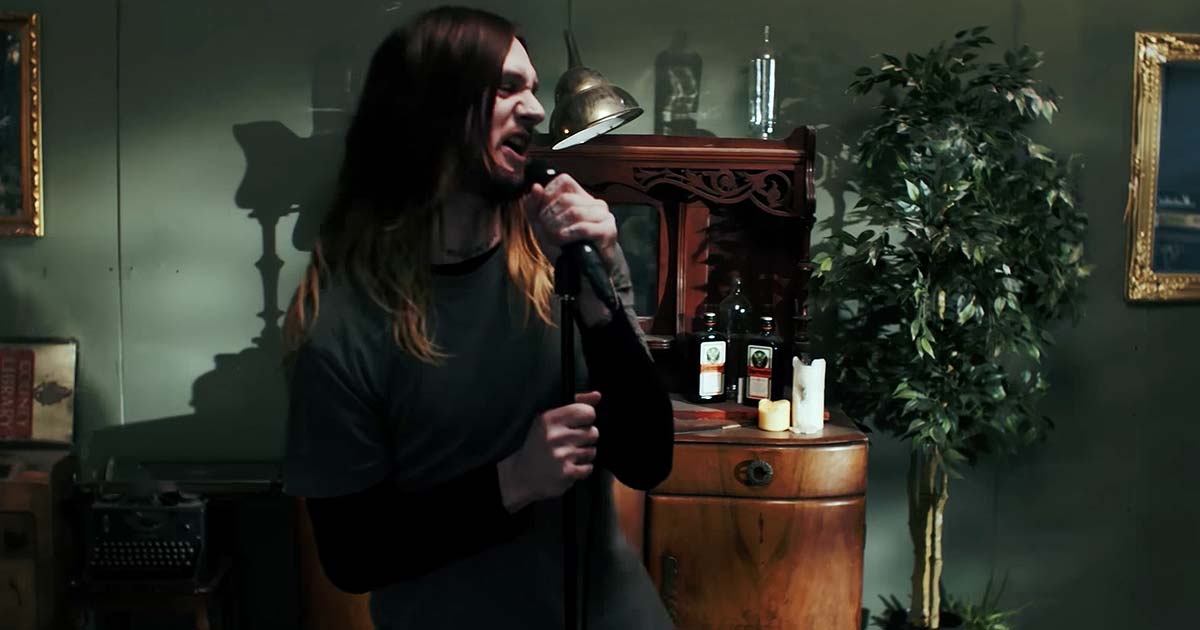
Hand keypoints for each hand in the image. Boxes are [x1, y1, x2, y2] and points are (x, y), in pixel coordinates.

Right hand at [498, 391, 601, 511]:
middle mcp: (555, 436)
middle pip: (594, 433)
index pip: (588, 412)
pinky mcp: (566, 473)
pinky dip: (581, 470)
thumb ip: (576, 404)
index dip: (587, 419)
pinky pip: (589, 468)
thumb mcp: (550, 419)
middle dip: (585, 439)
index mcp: (550, 418)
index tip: (577, 424)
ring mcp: (561, 455)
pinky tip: (568, 467)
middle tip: (569, 443)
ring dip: (583, 455)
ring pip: (592, 451)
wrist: (522, 474)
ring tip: (567, 456)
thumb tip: (597, 395)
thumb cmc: (539, 444)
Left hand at [525, 174, 617, 267]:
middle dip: (550, 216)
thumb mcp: (542, 226)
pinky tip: (563, 240)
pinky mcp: (608, 231)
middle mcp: (595, 203)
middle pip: (566, 198)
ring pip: (574, 211)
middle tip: (546, 231)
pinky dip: (568, 234)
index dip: (549, 194)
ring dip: (557, 227)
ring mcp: (604, 216)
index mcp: (581, 197)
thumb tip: (535, 187)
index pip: (564, 180)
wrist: (581, 275)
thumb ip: (534, 207)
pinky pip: (584, 227)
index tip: (542, 212)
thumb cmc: (563, 248)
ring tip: (555, 238)